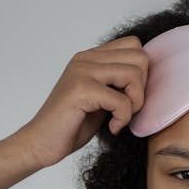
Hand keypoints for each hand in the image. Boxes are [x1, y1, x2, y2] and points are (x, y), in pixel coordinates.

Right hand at [18, 36, 148, 167]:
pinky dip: (123, 118)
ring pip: (134, 74)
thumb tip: (147, 77)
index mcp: (91, 57)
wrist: (41, 143)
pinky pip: (122, 100)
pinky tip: (112, 127)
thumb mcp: (102, 98)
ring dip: (134, 103)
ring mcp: (82, 71)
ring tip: (119, 117)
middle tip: (127, 108)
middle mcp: (86, 58)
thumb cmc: (72, 124)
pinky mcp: (81, 89)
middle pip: (140, 56)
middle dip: (142, 87)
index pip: (134, 45)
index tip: (128, 96)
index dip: (141, 73)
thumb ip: (118, 83)